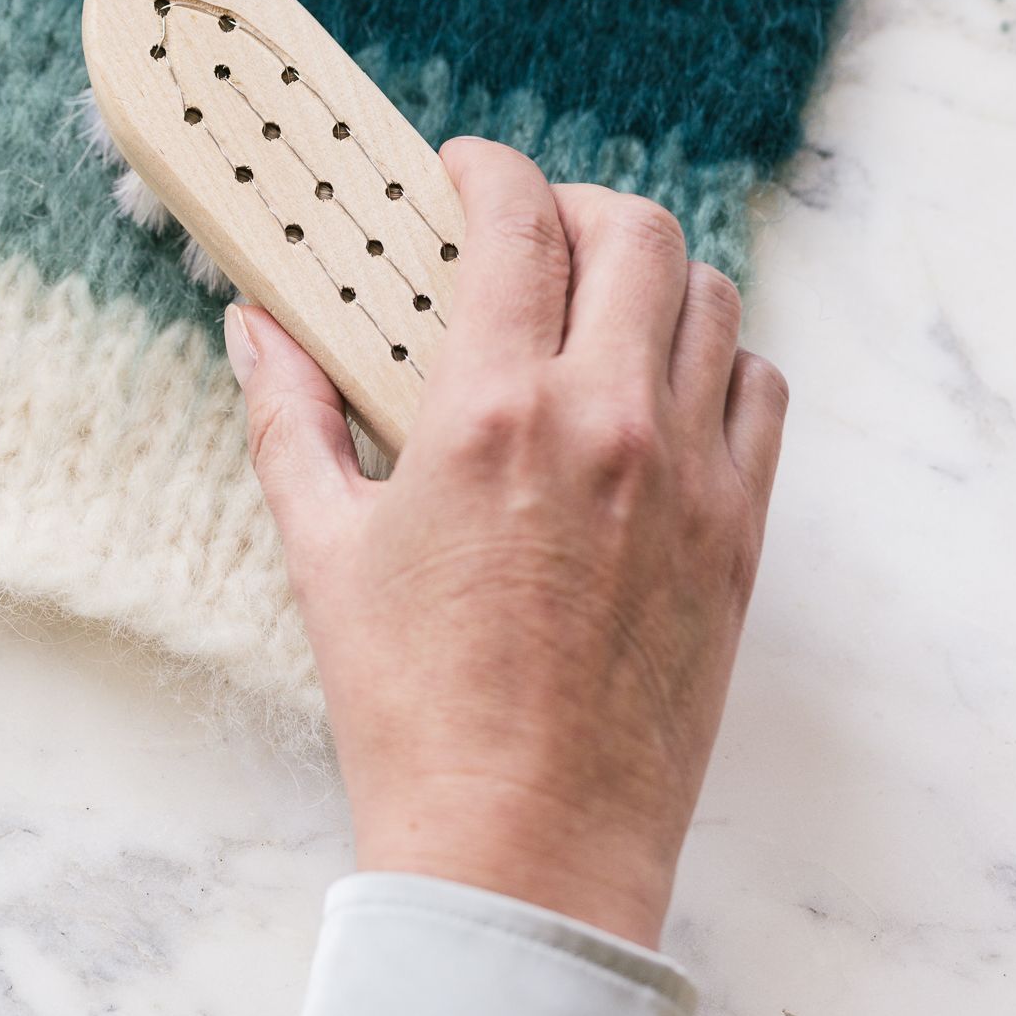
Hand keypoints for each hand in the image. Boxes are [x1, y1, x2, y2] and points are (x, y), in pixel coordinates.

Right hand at [226, 140, 785, 949]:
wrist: (523, 846)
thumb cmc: (412, 705)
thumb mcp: (324, 547)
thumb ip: (290, 417)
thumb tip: (254, 328)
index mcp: (491, 410)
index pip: (514, 219)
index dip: (488, 169)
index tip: (464, 172)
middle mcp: (604, 420)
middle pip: (632, 230)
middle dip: (575, 205)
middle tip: (532, 231)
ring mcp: (688, 474)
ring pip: (708, 297)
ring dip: (650, 275)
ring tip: (599, 301)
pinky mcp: (741, 533)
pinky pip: (760, 391)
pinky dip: (719, 361)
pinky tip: (664, 388)